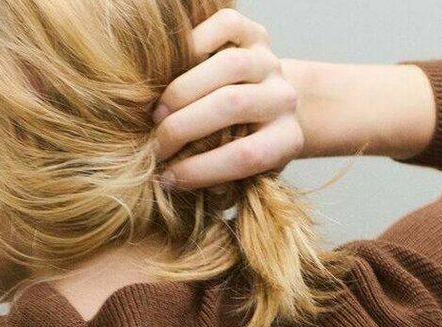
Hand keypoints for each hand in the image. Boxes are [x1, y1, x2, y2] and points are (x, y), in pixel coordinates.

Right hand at [152, 8, 303, 189]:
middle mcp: (284, 98)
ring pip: (226, 66)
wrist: (266, 108)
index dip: (201, 170)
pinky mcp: (256, 33)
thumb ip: (215, 184)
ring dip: (181, 92)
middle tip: (155, 145)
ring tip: (157, 114)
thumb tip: (173, 181)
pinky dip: (194, 44)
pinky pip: (225, 27)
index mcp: (286, 140)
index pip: (246, 157)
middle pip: (232, 105)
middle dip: (183, 127)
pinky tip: (172, 72)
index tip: (168, 179)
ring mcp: (271, 61)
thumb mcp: (239, 179)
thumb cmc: (241, 152)